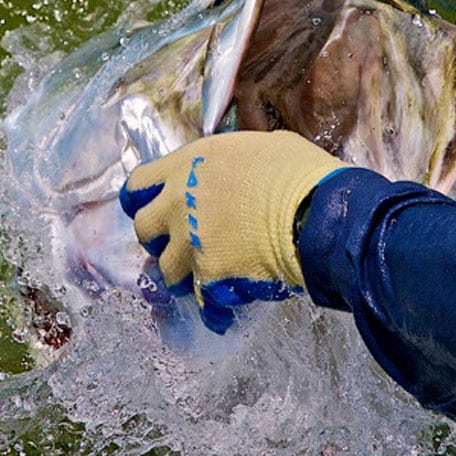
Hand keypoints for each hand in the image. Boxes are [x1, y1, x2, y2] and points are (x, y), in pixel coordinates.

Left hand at [120, 131, 347, 332]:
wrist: (317, 212)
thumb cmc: (298, 172)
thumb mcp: (261, 146)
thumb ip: (232, 161)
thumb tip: (237, 168)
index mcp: (188, 167)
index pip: (139, 184)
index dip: (143, 198)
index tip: (151, 206)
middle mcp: (179, 204)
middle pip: (143, 229)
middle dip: (158, 238)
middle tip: (179, 242)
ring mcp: (191, 244)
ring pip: (167, 271)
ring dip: (183, 275)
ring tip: (204, 277)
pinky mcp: (210, 278)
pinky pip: (201, 302)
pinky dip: (212, 309)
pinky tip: (223, 309)